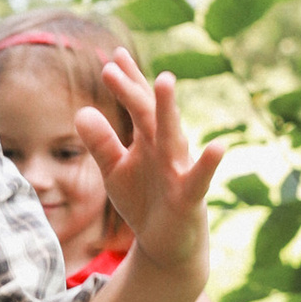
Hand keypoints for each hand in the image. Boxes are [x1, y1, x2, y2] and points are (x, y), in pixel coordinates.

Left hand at [78, 53, 220, 279]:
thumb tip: (81, 111)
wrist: (167, 246)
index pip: (136, 104)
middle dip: (132, 89)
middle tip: (113, 65)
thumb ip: (101, 143)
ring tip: (165, 79)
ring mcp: (180, 170)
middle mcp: (166, 148)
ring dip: (169, 109)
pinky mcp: (190, 197)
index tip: (112, 55)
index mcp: (148, 139)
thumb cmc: (144, 201)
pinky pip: (200, 178)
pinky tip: (218, 147)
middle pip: (147, 114)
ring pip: (173, 136)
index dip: (125, 81)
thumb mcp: (115, 172)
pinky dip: (208, 163)